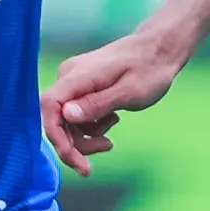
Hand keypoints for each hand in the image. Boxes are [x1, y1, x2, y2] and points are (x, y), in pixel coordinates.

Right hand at [44, 27, 191, 175]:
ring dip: (88, 135)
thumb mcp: (129, 92)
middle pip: (58, 120)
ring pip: (68, 121)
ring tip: (114, 127)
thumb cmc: (150, 69)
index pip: (49, 107)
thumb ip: (97, 104)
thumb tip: (67, 115)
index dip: (57, 137)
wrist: (160, 50)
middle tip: (106, 149)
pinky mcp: (82, 87)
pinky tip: (113, 118)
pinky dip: (93, 125)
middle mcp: (69, 76)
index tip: (76, 160)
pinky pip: (77, 115)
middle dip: (77, 144)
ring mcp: (74, 81)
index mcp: (78, 75)